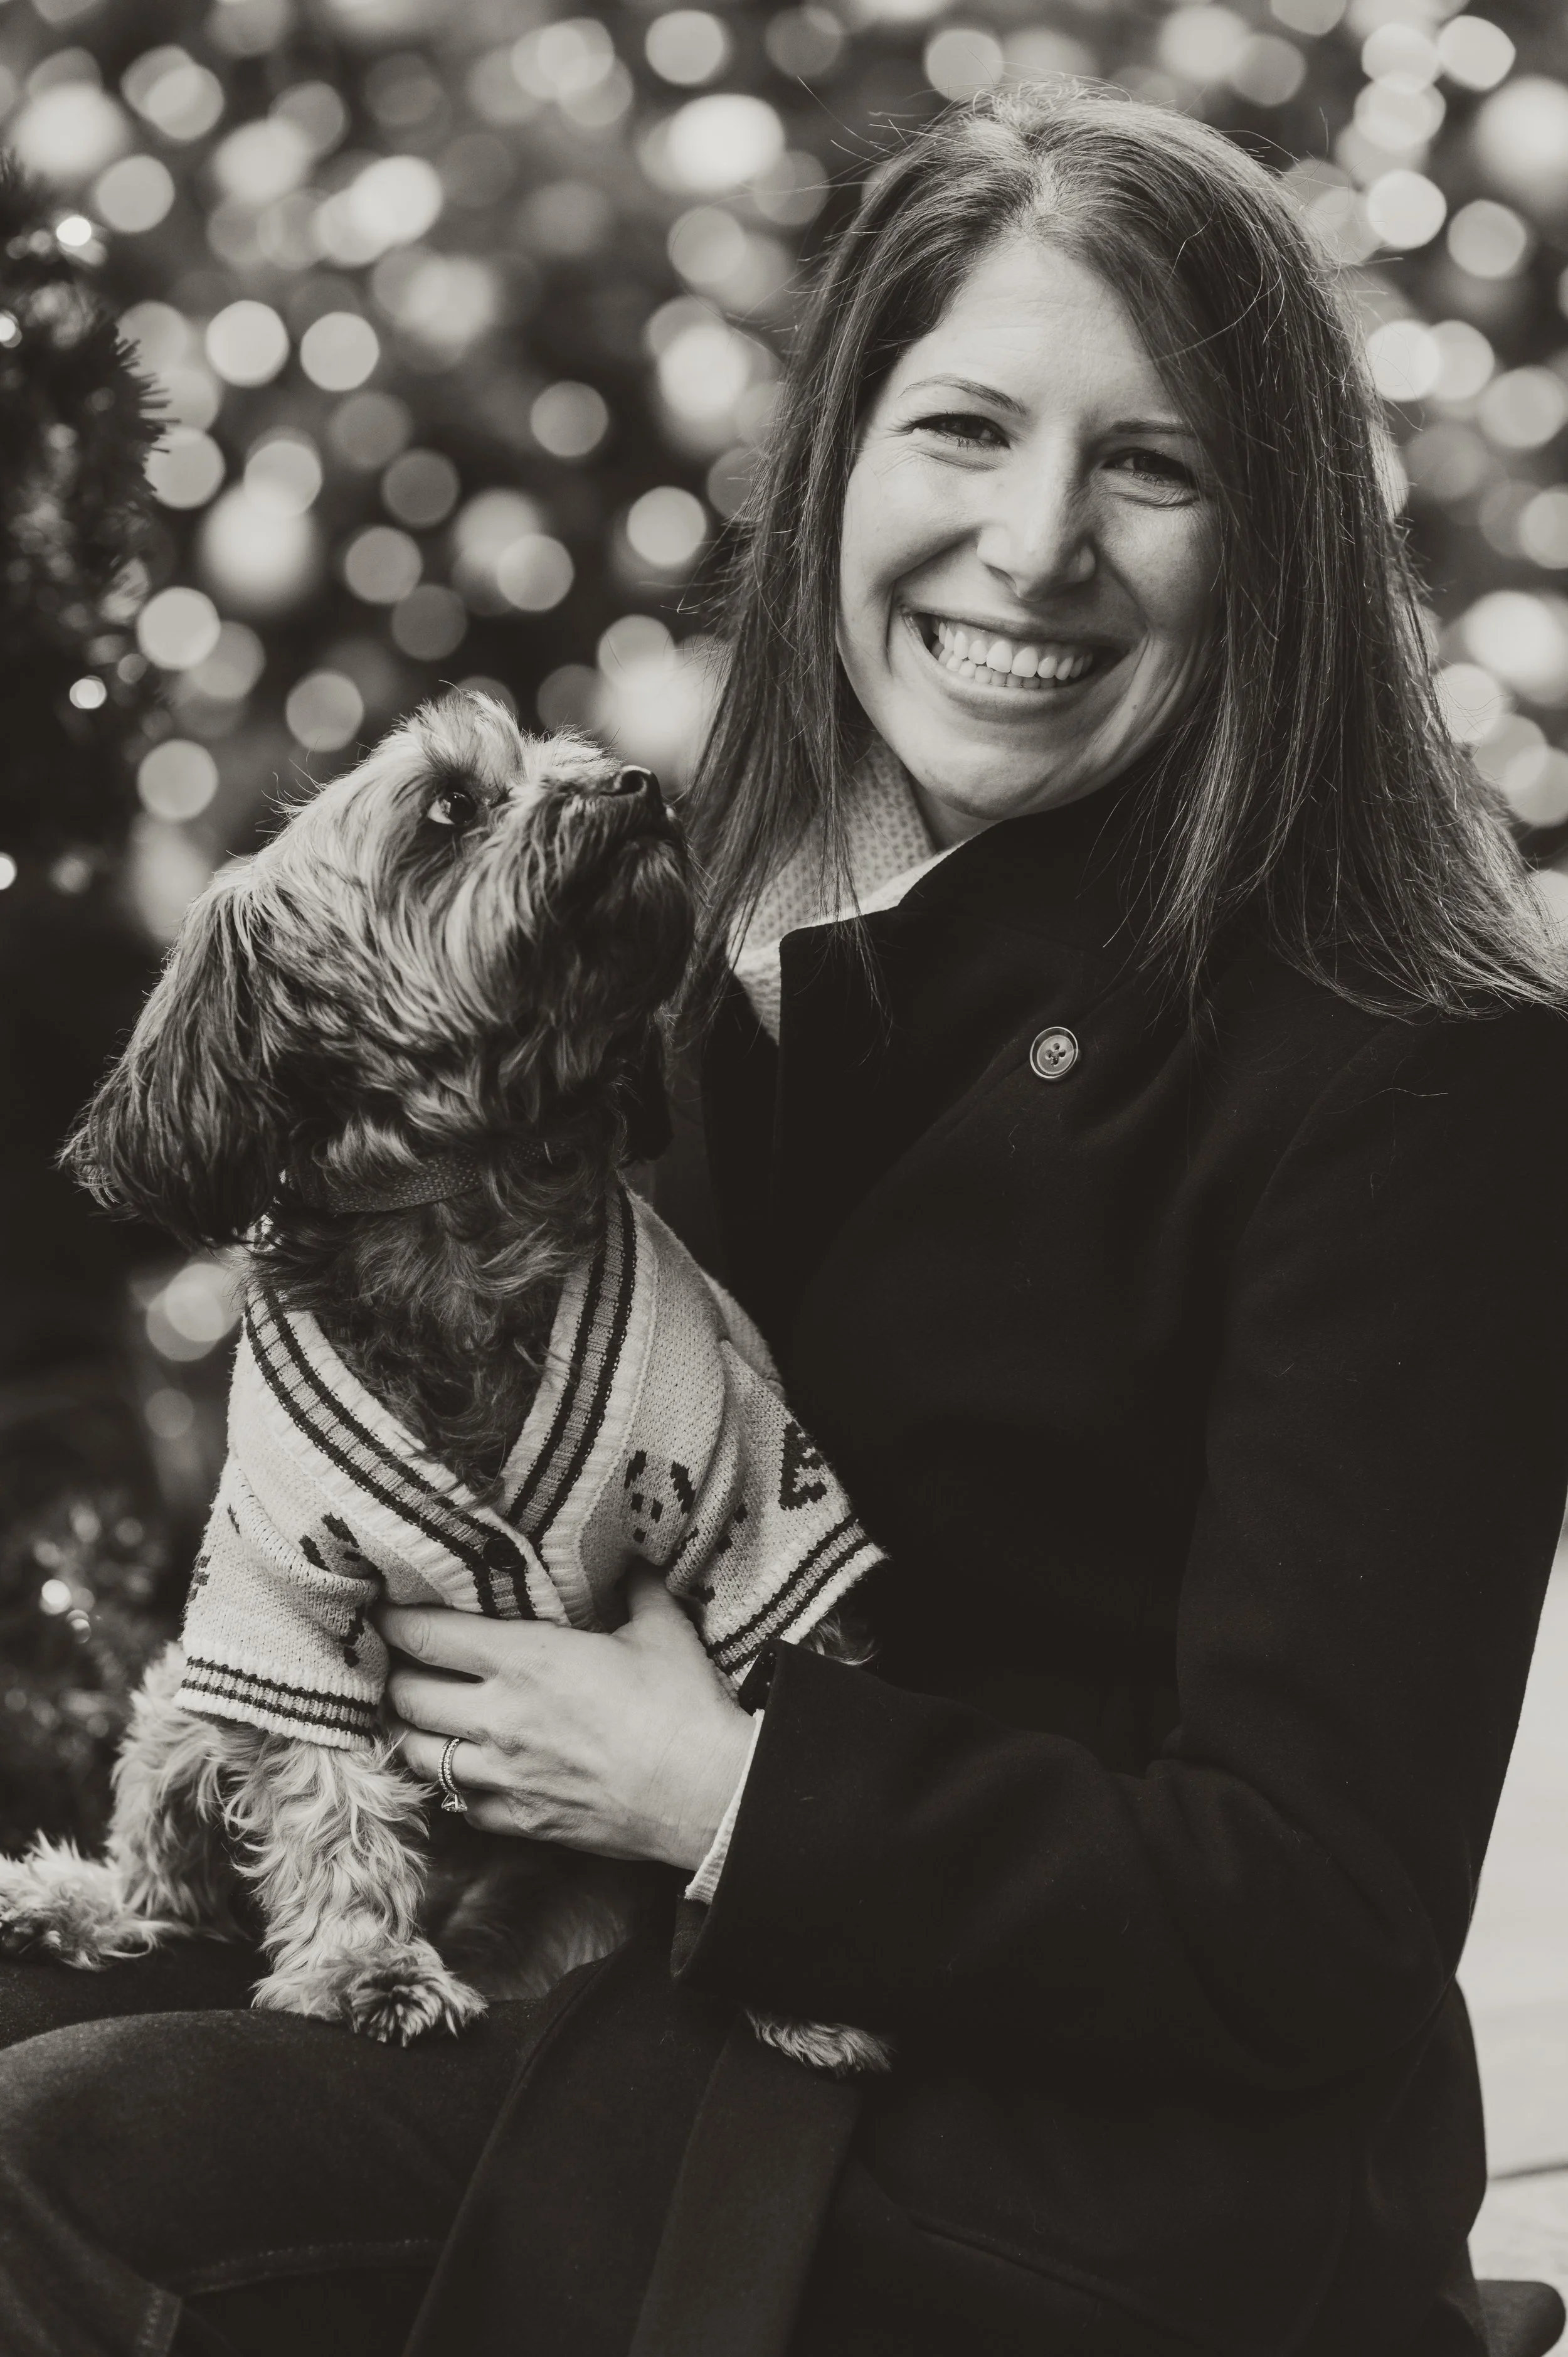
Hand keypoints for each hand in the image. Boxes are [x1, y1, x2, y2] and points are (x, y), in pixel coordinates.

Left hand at [378, 1571, 754, 1872]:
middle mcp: (498, 1717)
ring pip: (416, 1755)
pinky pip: (459, 1806)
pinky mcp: (518, 1821)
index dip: (393, 1620)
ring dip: (409, 1733)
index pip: (424, 1634)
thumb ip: (635, 1589)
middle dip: (391, 1676)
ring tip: (413, 1716)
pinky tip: (464, 1772)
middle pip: (404, 1695)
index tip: (382, 1611)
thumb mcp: (661, 1629)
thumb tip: (632, 1558)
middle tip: (393, 1663)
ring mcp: (503, 1775)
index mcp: (525, 1659)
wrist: (707, 1794)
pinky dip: (453, 1787)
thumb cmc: (685, 1706)